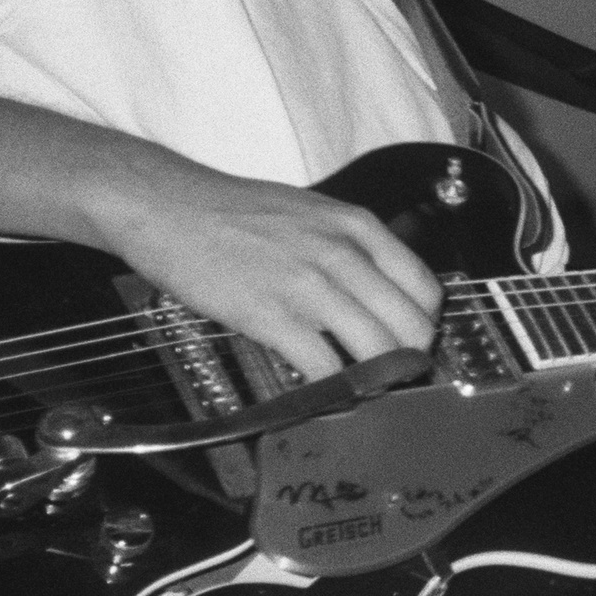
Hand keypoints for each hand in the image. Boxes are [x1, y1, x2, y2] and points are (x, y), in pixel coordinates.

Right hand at [86, 155, 444, 384]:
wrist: (168, 205)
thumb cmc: (235, 212)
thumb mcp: (314, 214)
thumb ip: (352, 250)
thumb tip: (381, 296)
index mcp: (359, 227)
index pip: (427, 291)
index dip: (424, 327)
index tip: (410, 345)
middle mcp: (344, 254)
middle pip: (413, 327)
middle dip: (408, 361)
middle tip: (389, 376)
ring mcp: (309, 285)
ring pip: (379, 351)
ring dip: (376, 380)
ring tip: (360, 388)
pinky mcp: (272, 315)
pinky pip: (324, 368)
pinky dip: (330, 389)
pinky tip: (320, 390)